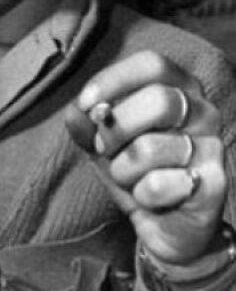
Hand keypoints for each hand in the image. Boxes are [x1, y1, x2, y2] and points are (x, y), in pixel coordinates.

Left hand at [65, 50, 226, 266]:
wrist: (166, 225)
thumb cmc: (135, 170)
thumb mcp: (102, 142)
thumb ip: (87, 123)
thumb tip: (75, 112)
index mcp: (180, 88)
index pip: (153, 64)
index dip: (115, 79)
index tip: (86, 103)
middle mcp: (204, 111)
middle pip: (158, 101)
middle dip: (116, 128)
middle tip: (103, 147)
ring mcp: (213, 147)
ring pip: (150, 148)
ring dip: (123, 168)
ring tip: (129, 177)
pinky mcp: (215, 184)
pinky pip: (158, 184)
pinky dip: (140, 194)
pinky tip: (150, 198)